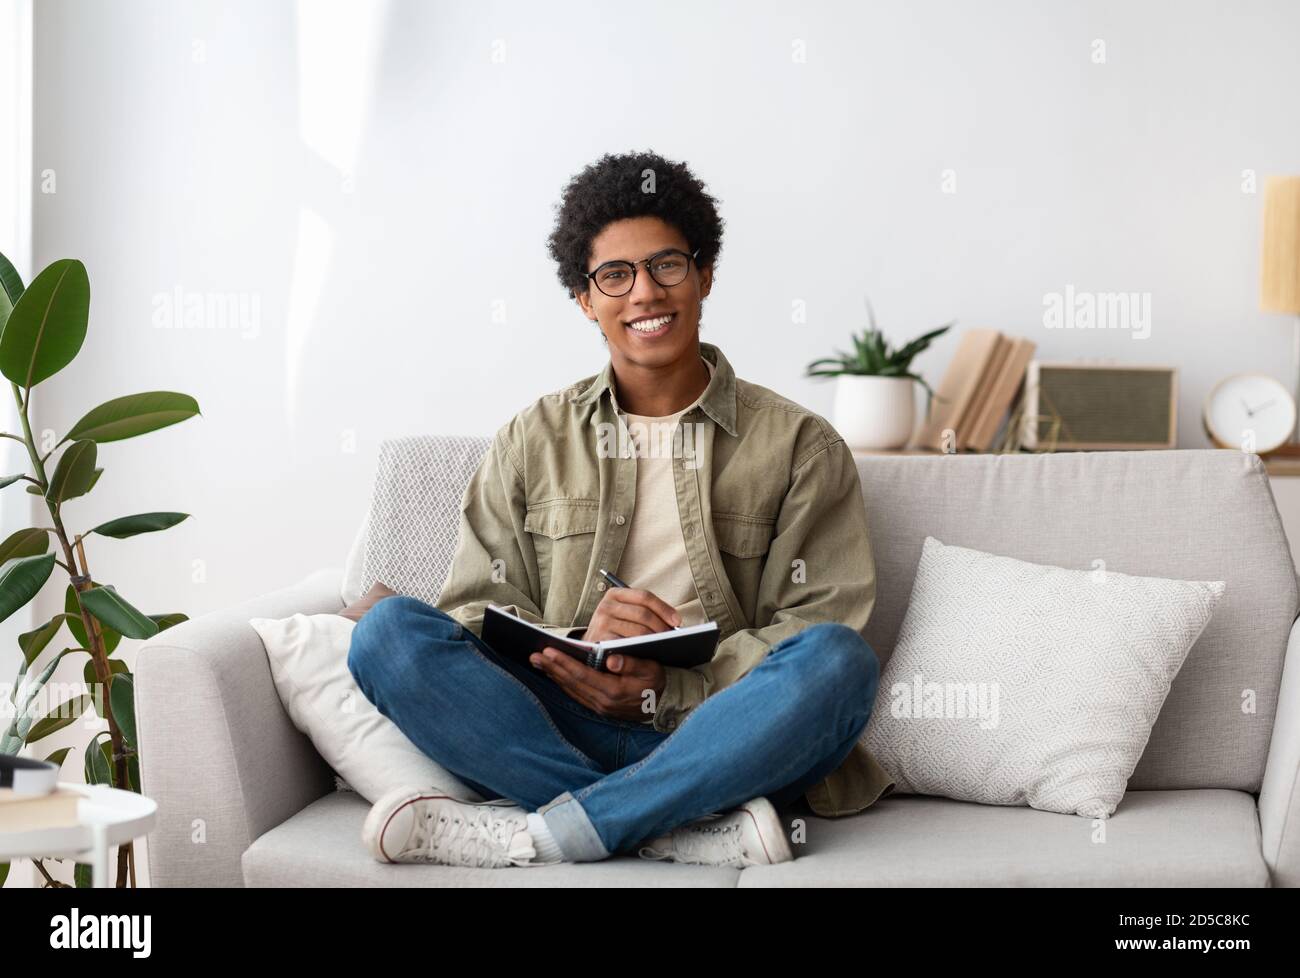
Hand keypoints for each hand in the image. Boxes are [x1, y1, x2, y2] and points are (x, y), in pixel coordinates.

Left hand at [529, 648, 665, 721]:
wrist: (662, 704)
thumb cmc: (656, 682)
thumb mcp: (651, 670)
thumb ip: (632, 664)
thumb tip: (612, 661)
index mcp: (614, 691)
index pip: (582, 675)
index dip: (563, 662)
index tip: (548, 651)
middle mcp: (602, 702)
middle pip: (571, 682)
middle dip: (552, 668)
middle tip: (534, 655)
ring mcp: (599, 707)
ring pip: (570, 689)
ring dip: (554, 675)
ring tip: (538, 662)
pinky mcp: (597, 707)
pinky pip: (575, 694)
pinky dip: (562, 682)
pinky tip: (554, 673)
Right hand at [582, 585, 681, 643]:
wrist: (589, 649)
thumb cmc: (614, 631)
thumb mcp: (625, 615)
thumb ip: (644, 613)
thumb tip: (674, 623)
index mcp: (615, 594)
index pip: (644, 597)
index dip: (664, 608)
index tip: (677, 621)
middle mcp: (606, 606)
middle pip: (643, 614)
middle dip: (661, 627)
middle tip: (673, 638)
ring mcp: (602, 623)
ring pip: (638, 630)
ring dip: (655, 639)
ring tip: (666, 645)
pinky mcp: (600, 640)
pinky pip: (627, 645)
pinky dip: (641, 649)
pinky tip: (650, 653)